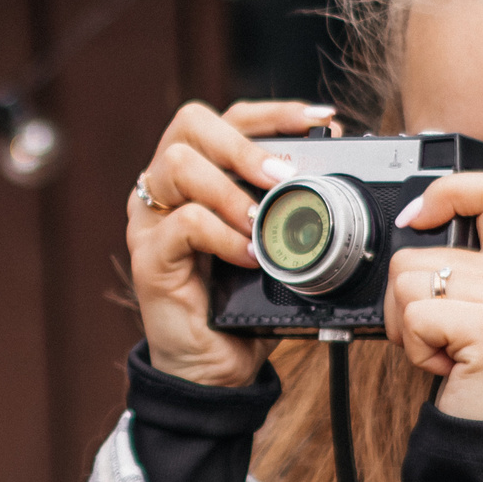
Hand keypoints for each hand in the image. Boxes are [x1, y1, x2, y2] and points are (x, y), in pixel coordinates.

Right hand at [128, 100, 335, 386]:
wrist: (216, 368)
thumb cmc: (244, 301)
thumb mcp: (274, 242)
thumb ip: (287, 204)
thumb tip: (334, 167)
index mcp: (195, 176)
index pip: (225, 118)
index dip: (272, 112)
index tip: (319, 121)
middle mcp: (164, 189)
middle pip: (190, 126)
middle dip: (245, 145)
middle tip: (284, 177)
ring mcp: (149, 221)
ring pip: (180, 166)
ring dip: (233, 190)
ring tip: (263, 223)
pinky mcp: (148, 258)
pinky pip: (183, 224)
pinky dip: (224, 235)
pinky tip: (251, 257)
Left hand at [382, 174, 482, 420]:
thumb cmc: (475, 376)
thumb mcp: (478, 310)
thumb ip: (459, 268)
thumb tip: (413, 226)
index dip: (450, 190)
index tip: (419, 216)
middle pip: (417, 251)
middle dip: (405, 299)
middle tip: (439, 336)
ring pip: (407, 282)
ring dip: (405, 327)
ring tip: (445, 351)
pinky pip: (413, 316)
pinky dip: (413, 348)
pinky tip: (447, 366)